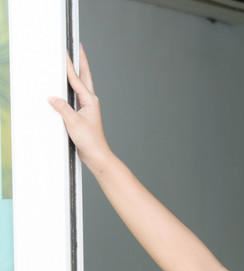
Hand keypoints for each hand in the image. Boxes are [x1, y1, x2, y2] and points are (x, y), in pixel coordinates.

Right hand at [48, 45, 111, 171]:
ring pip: (81, 85)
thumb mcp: (73, 122)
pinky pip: (75, 96)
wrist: (97, 156)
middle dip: (81, 62)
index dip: (70, 65)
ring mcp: (87, 107)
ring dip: (78, 73)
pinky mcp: (83, 114)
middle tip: (78, 48)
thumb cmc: (90, 141)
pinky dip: (71, 88)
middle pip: (84, 77)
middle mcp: (90, 101)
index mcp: (89, 100)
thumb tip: (53, 98)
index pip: (76, 78)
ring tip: (74, 61)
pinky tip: (67, 86)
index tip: (65, 52)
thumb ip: (62, 108)